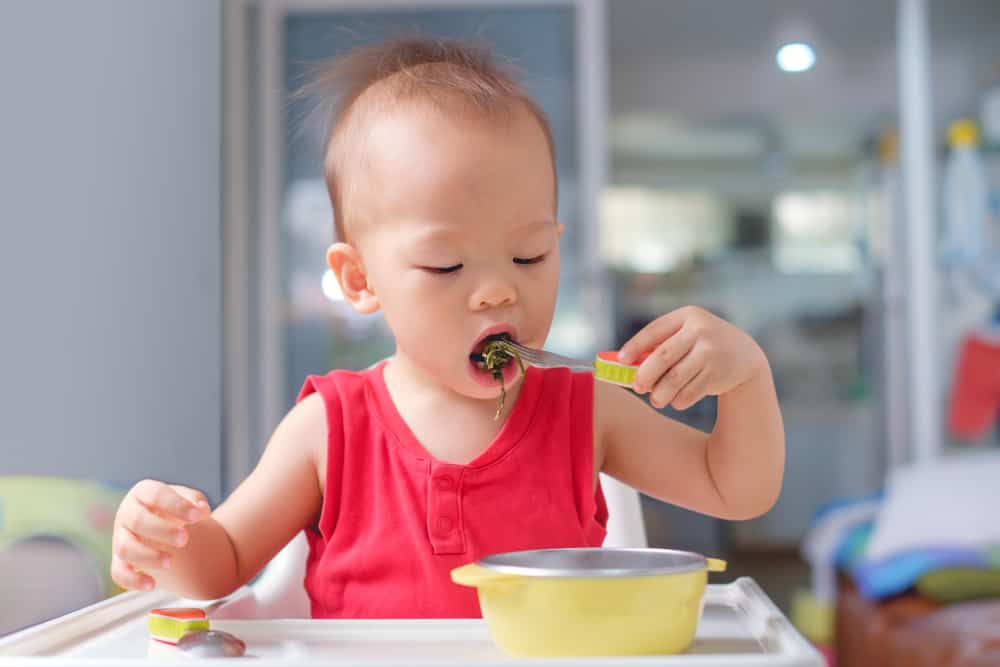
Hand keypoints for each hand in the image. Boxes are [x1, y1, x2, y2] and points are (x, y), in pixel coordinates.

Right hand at [111, 480, 210, 590]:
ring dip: (147, 556)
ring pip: (125, 548)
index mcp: (143, 492)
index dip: (176, 504)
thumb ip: (195, 502)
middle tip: (185, 539)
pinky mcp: (119, 560)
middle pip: (137, 520)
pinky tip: (152, 584)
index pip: (155, 494)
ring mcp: (120, 537)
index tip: (199, 516)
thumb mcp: (187, 500)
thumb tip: (202, 510)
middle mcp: (127, 513)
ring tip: (171, 562)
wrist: (166, 526)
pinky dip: (132, 580)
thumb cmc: (176, 509)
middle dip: (162, 531)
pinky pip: (118, 572)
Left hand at [618, 306, 766, 409]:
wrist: (745, 356)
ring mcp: (711, 352)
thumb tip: (625, 366)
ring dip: (660, 394)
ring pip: (675, 379)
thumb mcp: (686, 335)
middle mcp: (700, 330)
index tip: (621, 360)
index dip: (634, 346)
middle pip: (663, 356)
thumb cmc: (702, 346)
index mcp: (687, 316)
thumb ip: (661, 345)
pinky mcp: (717, 374)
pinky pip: (689, 392)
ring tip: (656, 400)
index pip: (654, 330)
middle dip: (645, 375)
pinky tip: (677, 400)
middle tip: (637, 387)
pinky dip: (678, 401)